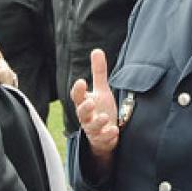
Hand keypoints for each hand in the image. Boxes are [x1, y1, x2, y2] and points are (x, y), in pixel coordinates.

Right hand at [70, 49, 118, 164]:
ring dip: (98, 122)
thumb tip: (96, 50)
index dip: (78, 90)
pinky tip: (114, 131)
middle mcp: (87, 117)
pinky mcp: (101, 140)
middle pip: (81, 113)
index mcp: (85, 103)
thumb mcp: (101, 91)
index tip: (82, 81)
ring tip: (105, 117)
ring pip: (92, 127)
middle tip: (91, 102)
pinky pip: (103, 139)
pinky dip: (108, 135)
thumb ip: (98, 73)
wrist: (105, 134)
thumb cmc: (101, 109)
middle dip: (85, 108)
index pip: (77, 96)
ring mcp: (94, 129)